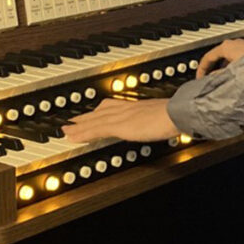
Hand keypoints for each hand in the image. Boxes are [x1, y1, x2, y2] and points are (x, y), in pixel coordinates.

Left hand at [62, 98, 179, 143]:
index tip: (91, 112)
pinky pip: (96, 129)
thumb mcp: (166, 115)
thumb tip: (166, 122)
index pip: (113, 106)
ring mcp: (122, 116)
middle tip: (70, 122)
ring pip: (94, 120)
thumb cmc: (177, 115)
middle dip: (85, 117)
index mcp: (137, 106)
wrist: (178, 112)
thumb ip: (161, 118)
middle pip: (100, 112)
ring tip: (65, 131)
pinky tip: (72, 136)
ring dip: (78, 126)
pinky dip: (83, 132)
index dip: (99, 110)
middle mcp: (126, 108)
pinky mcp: (120, 125)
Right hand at [196, 38, 243, 77]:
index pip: (207, 56)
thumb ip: (219, 77)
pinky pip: (237, 59)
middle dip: (212, 70)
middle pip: (218, 57)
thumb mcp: (232, 74)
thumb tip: (210, 79)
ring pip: (228, 58)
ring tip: (222, 82)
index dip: (201, 69)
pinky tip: (236, 79)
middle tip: (208, 81)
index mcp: (227, 46)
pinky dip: (232, 68)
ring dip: (223, 70)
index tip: (199, 79)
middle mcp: (235, 43)